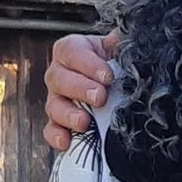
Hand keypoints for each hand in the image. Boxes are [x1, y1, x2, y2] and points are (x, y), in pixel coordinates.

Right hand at [43, 29, 116, 151]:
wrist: (121, 83)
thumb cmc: (118, 62)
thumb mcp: (120, 48)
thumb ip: (123, 43)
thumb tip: (130, 40)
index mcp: (73, 50)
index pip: (71, 51)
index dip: (87, 63)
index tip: (107, 76)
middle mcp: (60, 73)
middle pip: (59, 79)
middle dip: (80, 89)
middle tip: (100, 97)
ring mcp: (57, 99)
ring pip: (53, 105)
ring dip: (68, 114)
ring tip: (84, 123)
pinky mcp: (59, 122)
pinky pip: (51, 129)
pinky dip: (56, 136)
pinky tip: (66, 142)